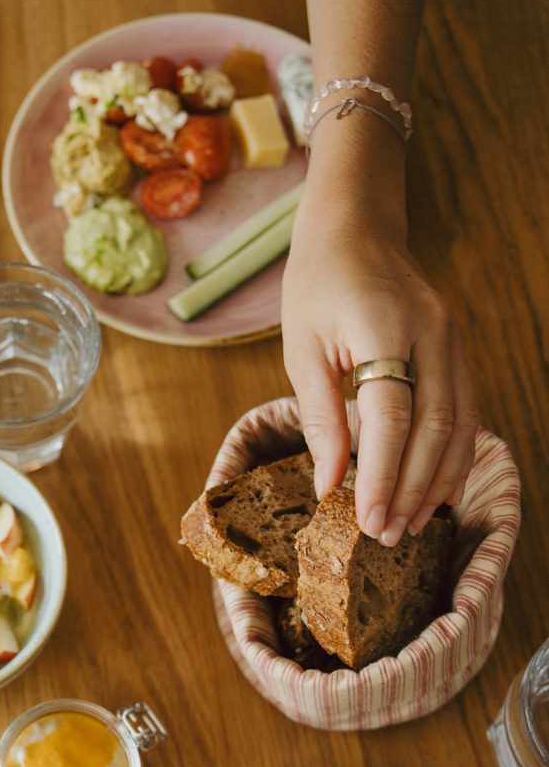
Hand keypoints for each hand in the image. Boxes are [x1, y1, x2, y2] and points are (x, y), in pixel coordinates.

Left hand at [282, 216, 477, 543]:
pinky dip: (452, 456)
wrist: (356, 231)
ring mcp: (452, 339)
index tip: (365, 520)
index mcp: (383, 327)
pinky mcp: (457, 349)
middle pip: (432, 428)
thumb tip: (330, 485)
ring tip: (410, 524)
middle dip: (409, 489)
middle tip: (385, 535)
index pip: (391, 416)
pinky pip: (465, 411)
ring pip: (459, 425)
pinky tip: (435, 490)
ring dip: (436, 481)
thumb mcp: (302, 349)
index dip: (380, 475)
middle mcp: (429, 332)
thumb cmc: (317, 288)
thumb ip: (320, 417)